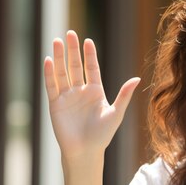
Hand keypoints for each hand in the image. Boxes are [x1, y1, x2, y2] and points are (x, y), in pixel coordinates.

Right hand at [44, 30, 139, 159]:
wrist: (85, 151)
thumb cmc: (103, 135)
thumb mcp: (116, 113)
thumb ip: (124, 95)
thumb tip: (137, 78)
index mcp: (96, 92)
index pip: (91, 68)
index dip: (89, 55)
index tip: (88, 40)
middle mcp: (80, 91)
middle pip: (75, 66)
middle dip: (73, 50)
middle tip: (69, 33)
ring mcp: (67, 97)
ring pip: (62, 73)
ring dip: (59, 57)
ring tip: (56, 41)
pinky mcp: (55, 105)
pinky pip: (51, 86)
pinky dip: (49, 73)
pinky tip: (48, 60)